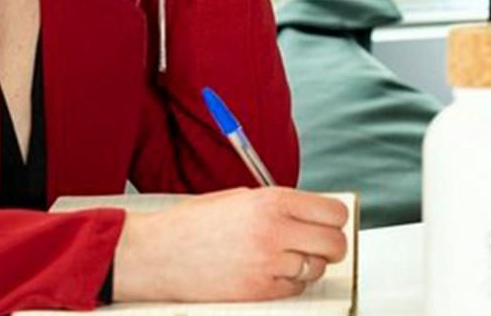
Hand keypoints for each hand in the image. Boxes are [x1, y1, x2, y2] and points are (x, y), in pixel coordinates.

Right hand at [112, 187, 350, 302]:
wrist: (156, 253)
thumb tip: (314, 216)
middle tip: (318, 245)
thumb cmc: (194, 223)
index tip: (330, 224)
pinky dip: (288, 283)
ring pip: (316, 269)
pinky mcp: (257, 291)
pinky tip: (269, 273)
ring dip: (307, 265)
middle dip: (330, 246)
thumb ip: (280, 205)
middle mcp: (274, 231)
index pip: (333, 213)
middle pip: (335, 244)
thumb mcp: (240, 198)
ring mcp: (267, 264)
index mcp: (272, 201)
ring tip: (283, 258)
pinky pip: (294, 289)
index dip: (335, 220)